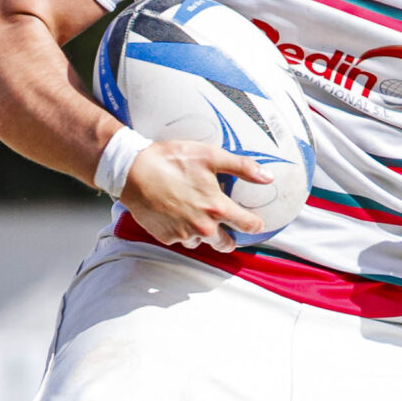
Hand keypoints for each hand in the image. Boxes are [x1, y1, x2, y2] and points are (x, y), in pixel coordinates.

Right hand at [118, 139, 266, 251]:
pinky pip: (180, 240)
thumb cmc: (171, 160)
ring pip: (202, 243)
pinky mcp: (165, 237)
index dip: (255, 224)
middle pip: (226, 244)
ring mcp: (183, 235)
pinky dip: (181, 230)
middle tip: (224, 223)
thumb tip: (268, 177)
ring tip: (194, 214)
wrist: (132, 171)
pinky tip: (176, 214)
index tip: (255, 221)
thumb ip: (242, 168)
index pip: (249, 226)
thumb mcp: (210, 156)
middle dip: (229, 236)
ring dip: (202, 233)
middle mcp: (202, 227)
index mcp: (217, 208)